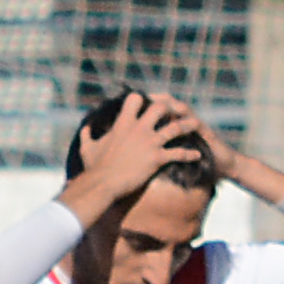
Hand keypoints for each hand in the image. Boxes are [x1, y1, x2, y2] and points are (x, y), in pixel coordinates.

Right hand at [65, 89, 207, 214]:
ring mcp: (150, 142)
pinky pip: (179, 153)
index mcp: (123, 123)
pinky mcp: (157, 158)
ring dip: (188, 125)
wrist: (102, 184)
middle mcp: (139, 128)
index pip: (135, 99)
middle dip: (170, 107)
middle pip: (160, 108)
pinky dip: (190, 154)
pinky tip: (198, 155)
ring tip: (197, 124)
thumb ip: (87, 135)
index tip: (149, 102)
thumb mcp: (87, 148)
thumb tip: (85, 128)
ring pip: (176, 127)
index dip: (143, 99)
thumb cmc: (94, 167)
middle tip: (178, 110)